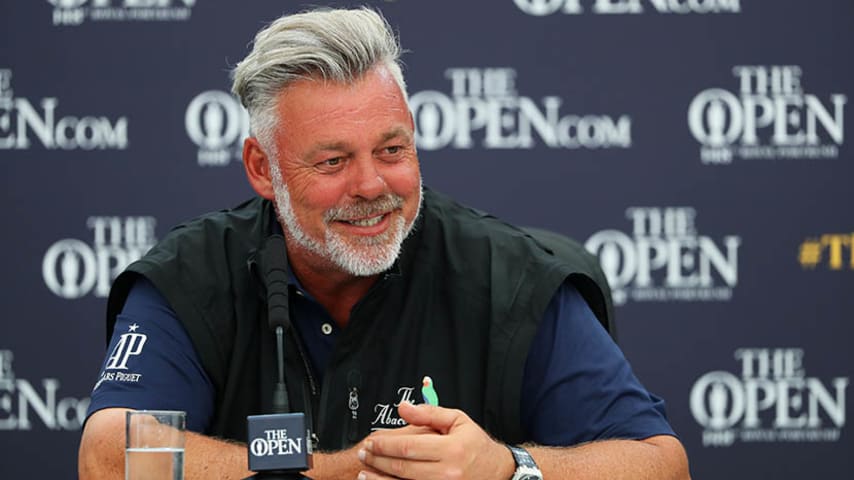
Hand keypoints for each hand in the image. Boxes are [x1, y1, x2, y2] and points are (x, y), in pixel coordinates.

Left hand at [356, 402, 514, 479]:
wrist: (498, 472)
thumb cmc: (476, 445)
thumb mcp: (458, 420)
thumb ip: (429, 413)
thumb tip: (403, 408)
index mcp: (451, 449)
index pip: (408, 446)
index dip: (385, 444)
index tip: (371, 440)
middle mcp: (447, 473)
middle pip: (402, 467)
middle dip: (378, 460)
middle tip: (363, 453)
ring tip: (364, 472)